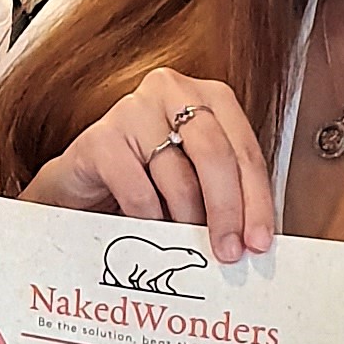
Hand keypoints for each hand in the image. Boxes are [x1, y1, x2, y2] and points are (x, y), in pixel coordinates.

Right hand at [25, 67, 274, 261]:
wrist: (84, 182)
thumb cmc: (147, 177)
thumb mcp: (196, 177)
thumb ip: (228, 193)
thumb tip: (256, 236)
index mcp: (207, 96)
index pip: (245, 150)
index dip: (257, 200)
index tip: (259, 241)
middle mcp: (172, 91)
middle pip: (215, 154)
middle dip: (227, 210)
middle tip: (229, 251)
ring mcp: (132, 110)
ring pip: (178, 176)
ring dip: (187, 221)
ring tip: (187, 242)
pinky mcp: (100, 139)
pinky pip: (138, 192)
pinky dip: (151, 220)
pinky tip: (151, 229)